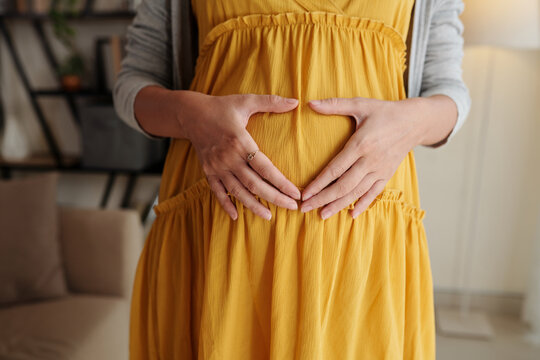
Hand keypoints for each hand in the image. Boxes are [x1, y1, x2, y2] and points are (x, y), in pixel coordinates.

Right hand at [180, 91, 301, 220]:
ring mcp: (217, 167)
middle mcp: (228, 158)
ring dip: (254, 206)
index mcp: (240, 141)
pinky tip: (236, 216)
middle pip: (254, 185)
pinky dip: (226, 205)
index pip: (265, 168)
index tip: (296, 193)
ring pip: (238, 192)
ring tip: (269, 216)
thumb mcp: (246, 100)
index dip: (282, 183)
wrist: (190, 114)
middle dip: (274, 198)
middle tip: (292, 208)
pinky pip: (217, 192)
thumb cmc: (222, 107)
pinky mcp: (208, 172)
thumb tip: (296, 101)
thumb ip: (271, 101)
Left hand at [299, 96, 424, 219]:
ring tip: (322, 215)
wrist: (415, 121)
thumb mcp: (361, 104)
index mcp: (361, 144)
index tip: (305, 193)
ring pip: (356, 192)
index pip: (335, 169)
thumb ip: (334, 104)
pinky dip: (363, 205)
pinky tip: (351, 215)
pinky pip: (374, 193)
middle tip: (305, 208)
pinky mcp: (387, 174)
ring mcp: (380, 170)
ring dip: (338, 205)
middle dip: (323, 199)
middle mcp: (370, 161)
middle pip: (343, 185)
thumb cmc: (385, 111)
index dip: (318, 183)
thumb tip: (310, 103)